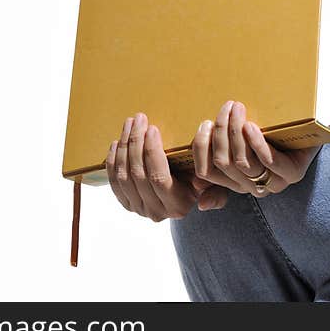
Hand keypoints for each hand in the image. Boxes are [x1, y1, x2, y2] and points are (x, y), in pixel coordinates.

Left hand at [107, 112, 227, 220]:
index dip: (152, 152)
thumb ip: (214, 185)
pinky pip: (114, 181)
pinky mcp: (126, 203)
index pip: (158, 177)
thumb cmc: (202, 184)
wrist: (188, 197)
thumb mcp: (216, 185)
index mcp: (177, 206)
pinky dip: (113, 160)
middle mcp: (155, 211)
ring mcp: (138, 208)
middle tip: (139, 119)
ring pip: (124, 175)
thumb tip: (199, 181)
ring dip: (124, 146)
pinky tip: (118, 142)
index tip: (152, 128)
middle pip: (138, 174)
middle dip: (136, 142)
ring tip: (129, 124)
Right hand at [192, 100, 322, 199]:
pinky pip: (269, 162)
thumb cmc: (275, 135)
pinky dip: (256, 143)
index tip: (203, 123)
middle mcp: (253, 186)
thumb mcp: (243, 142)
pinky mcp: (294, 173)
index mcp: (237, 181)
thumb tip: (194, 189)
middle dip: (219, 133)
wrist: (313, 128)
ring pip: (243, 162)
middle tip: (225, 107)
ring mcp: (275, 181)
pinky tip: (251, 126)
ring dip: (235, 132)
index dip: (200, 149)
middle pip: (223, 163)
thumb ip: (219, 160)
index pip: (207, 171)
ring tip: (237, 108)